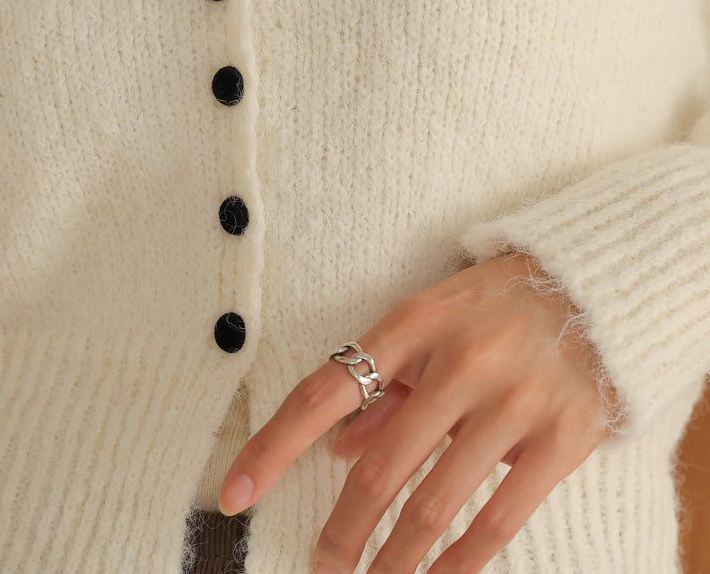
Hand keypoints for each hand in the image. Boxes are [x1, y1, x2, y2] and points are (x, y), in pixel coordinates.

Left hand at [216, 250, 614, 572]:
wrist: (597, 285)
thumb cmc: (494, 306)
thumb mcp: (429, 322)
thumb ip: (384, 385)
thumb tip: (333, 448)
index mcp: (411, 324)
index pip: (324, 392)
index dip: (273, 447)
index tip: (233, 492)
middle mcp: (457, 361)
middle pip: (378, 467)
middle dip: (342, 531)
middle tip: (320, 568)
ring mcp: (512, 400)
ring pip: (433, 503)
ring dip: (395, 560)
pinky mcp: (562, 437)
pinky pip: (499, 518)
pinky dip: (460, 564)